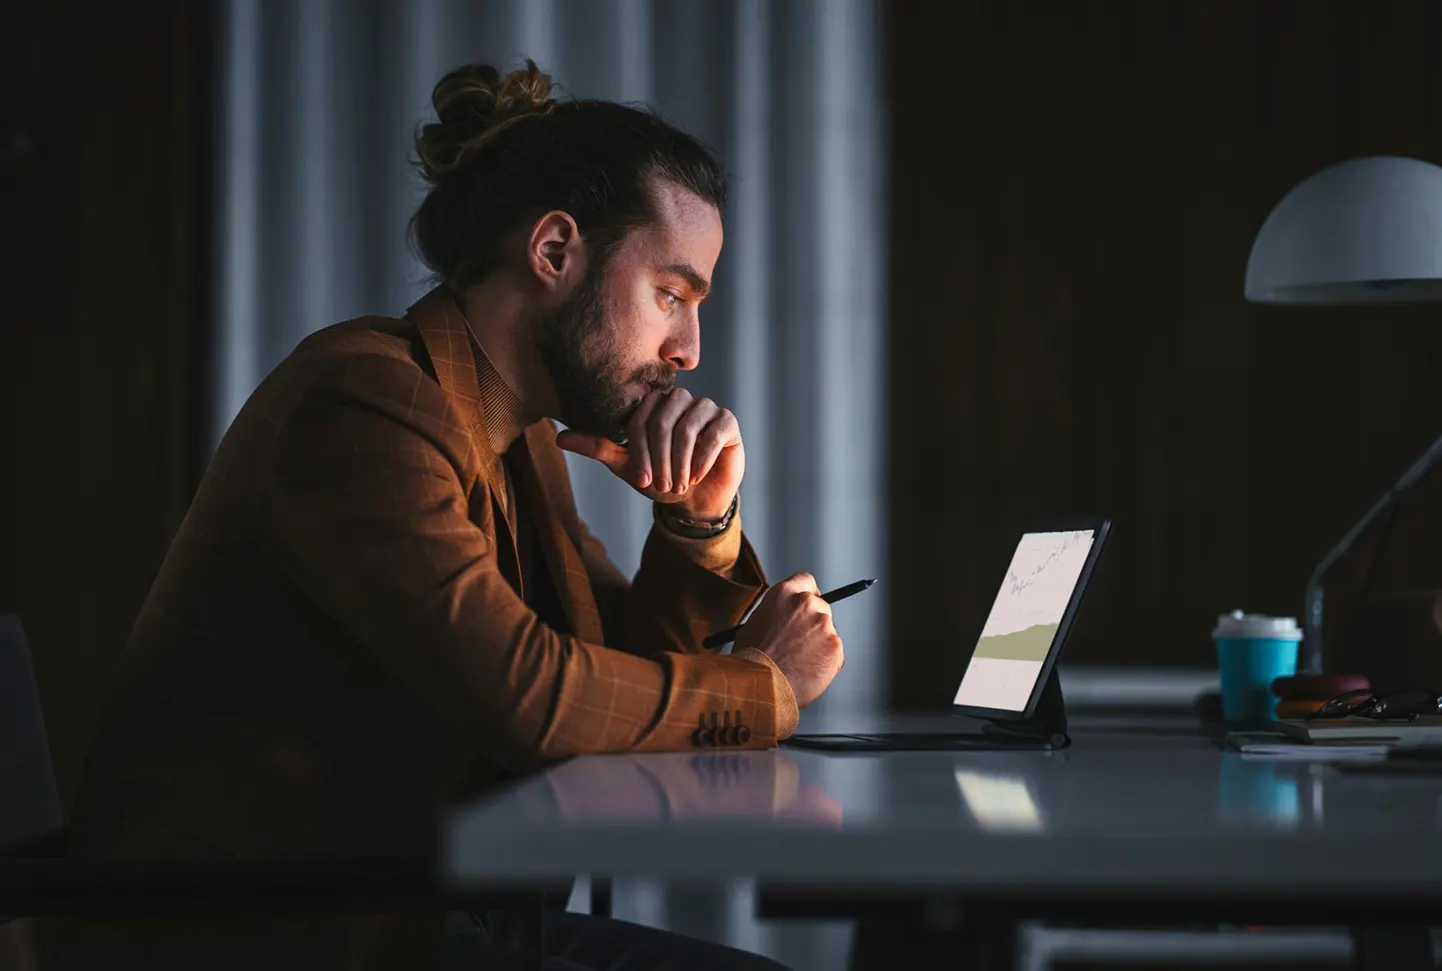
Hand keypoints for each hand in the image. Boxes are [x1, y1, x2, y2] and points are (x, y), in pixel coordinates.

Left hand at [556, 388, 743, 519]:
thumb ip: (598, 447)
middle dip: (660, 457)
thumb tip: (559, 438)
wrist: (696, 499)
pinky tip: (696, 476)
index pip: (640, 419)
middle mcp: (679, 399)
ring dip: (680, 461)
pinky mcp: (727, 422)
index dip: (639, 451)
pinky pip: (714, 433)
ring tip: (680, 484)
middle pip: (663, 420)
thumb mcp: (627, 466)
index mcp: (653, 404)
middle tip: (662, 485)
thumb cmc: (661, 478)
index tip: (641, 480)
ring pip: (688, 427)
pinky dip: (702, 458)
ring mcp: (705, 408)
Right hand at [733, 573, 843, 707]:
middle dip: (813, 623)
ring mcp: (824, 625)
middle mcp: (807, 604)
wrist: (761, 685)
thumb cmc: (752, 659)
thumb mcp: (755, 623)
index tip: (808, 605)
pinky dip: (825, 662)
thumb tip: (786, 619)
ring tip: (798, 662)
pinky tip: (807, 671)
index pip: (806, 581)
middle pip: (821, 606)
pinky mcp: (835, 646)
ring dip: (818, 644)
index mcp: (784, 593)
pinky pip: (834, 653)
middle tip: (801, 641)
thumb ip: (776, 614)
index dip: (807, 594)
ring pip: (828, 632)